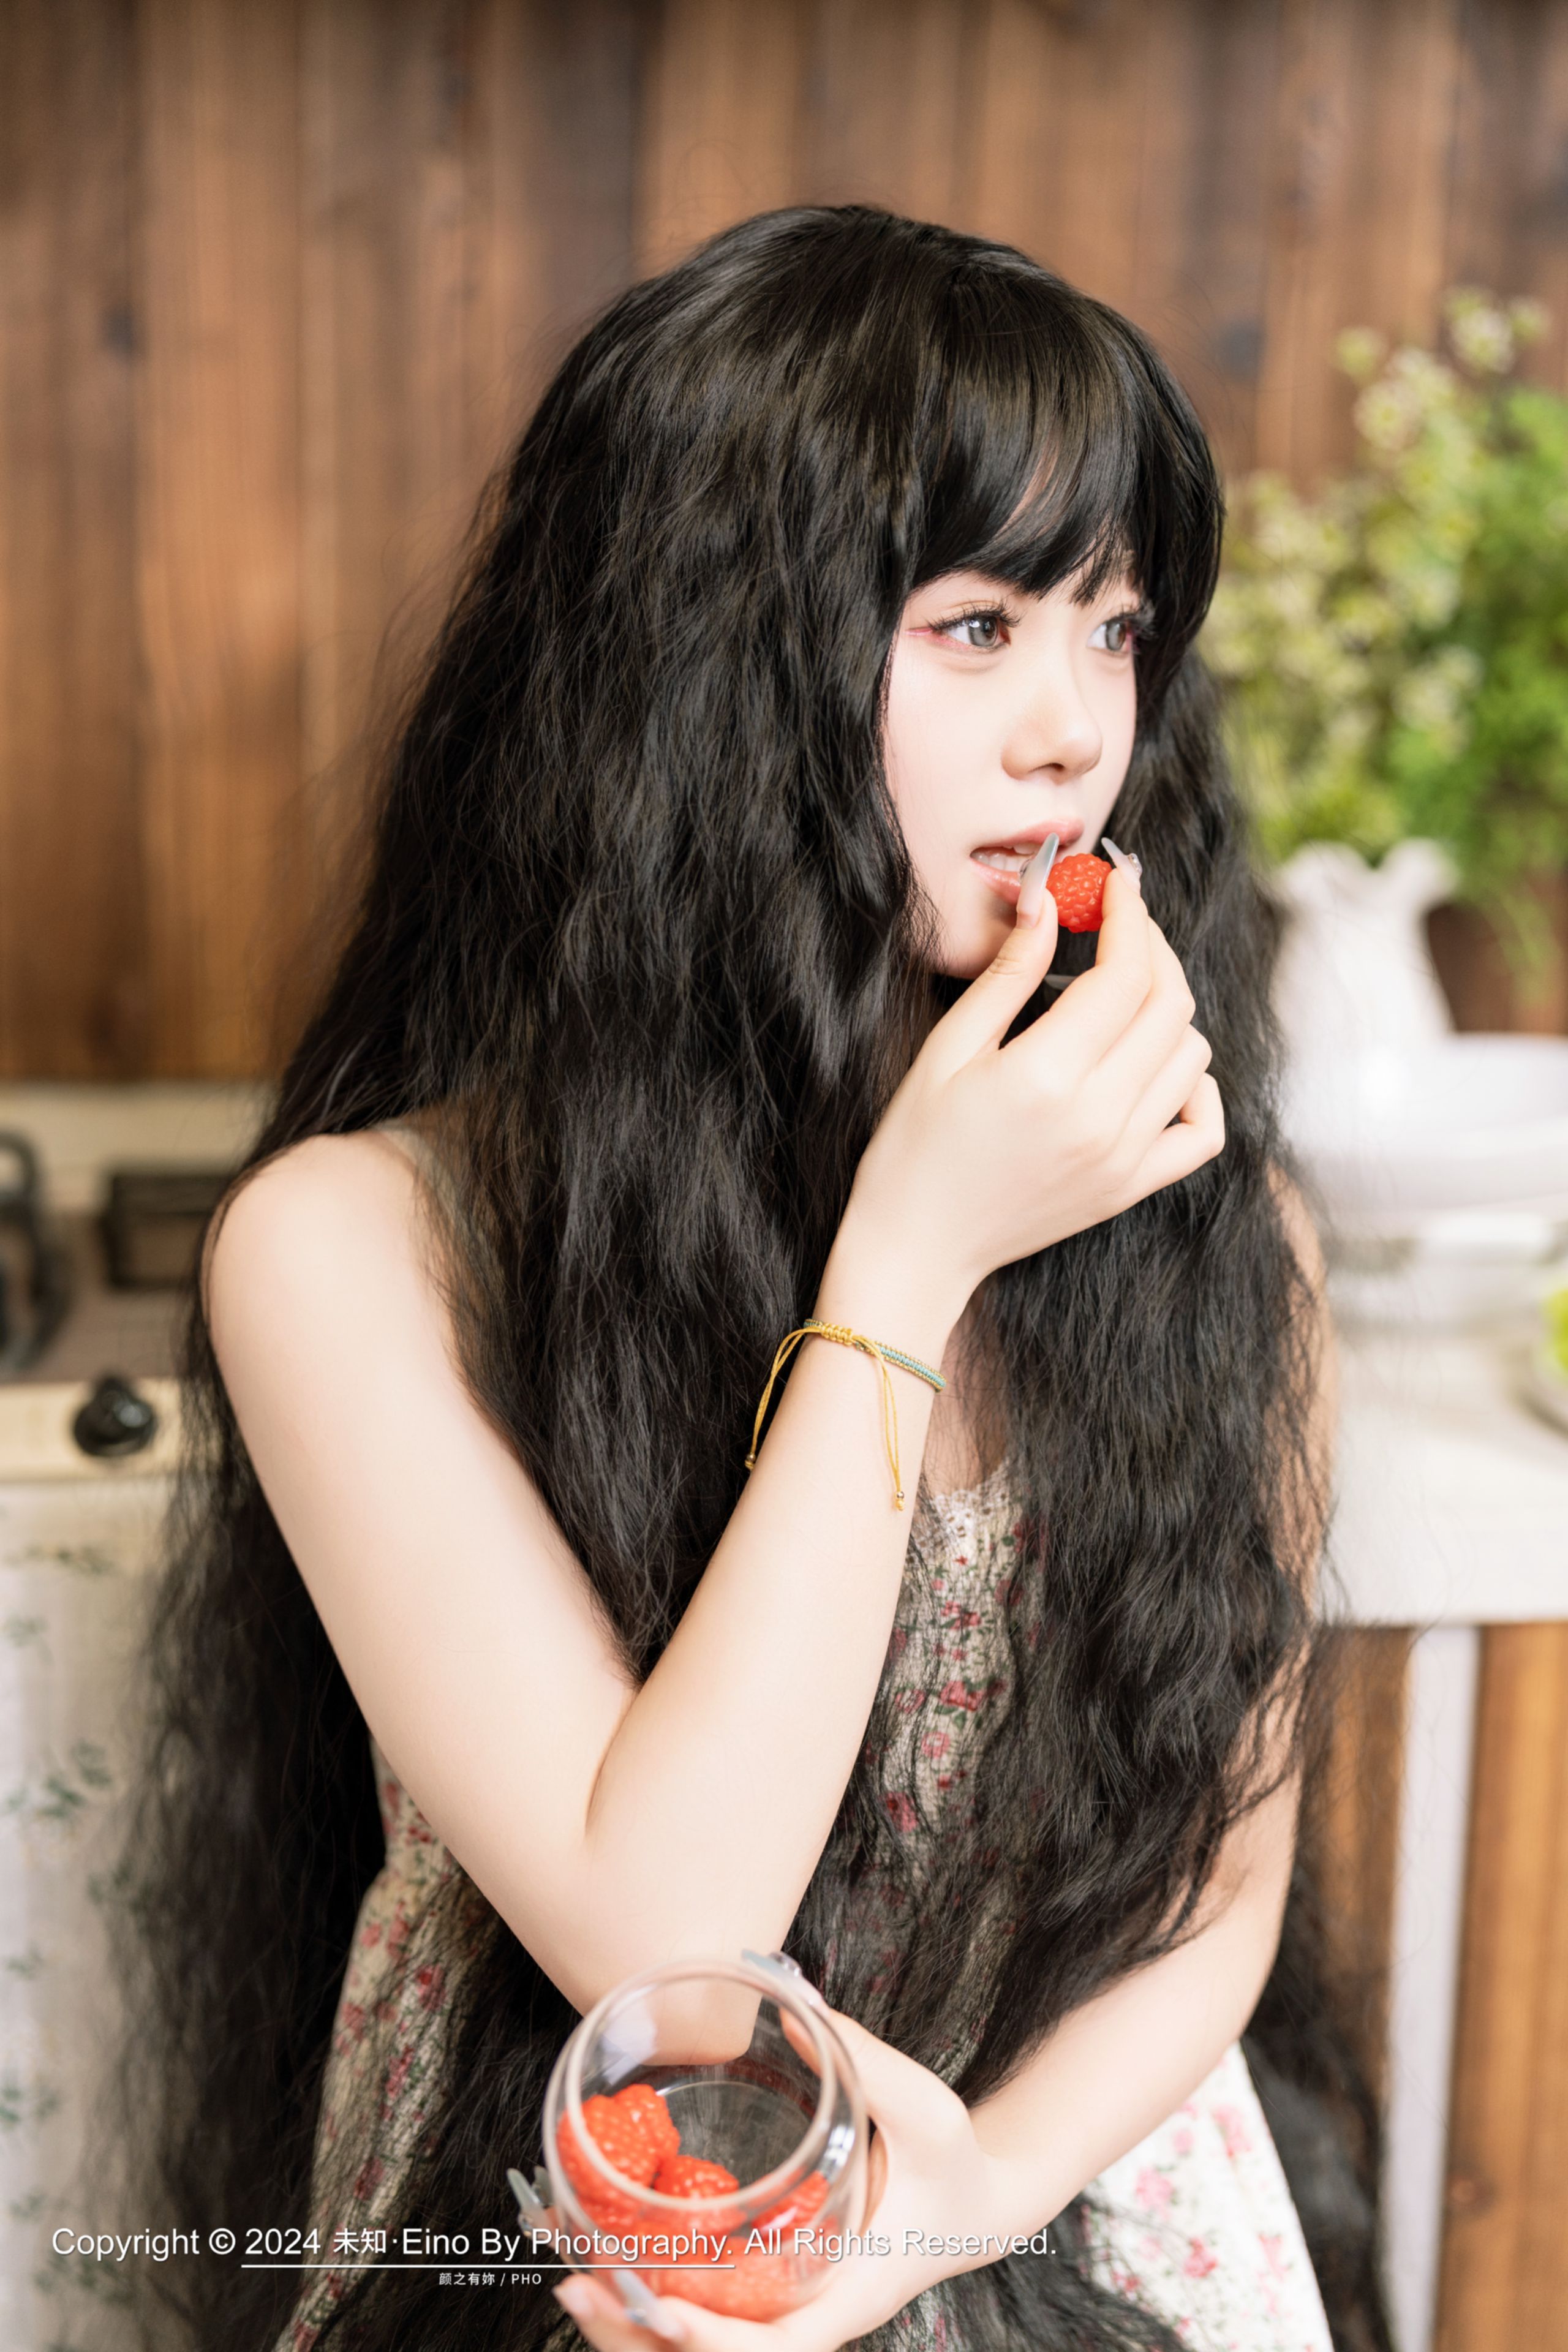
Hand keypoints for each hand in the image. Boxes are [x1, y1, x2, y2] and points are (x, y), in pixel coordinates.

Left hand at [550, 2008, 1017, 2351]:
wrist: (979, 2201)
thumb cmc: (957, 2165)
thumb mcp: (930, 2112)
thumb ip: (869, 2062)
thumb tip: (795, 2008)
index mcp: (847, 2301)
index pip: (773, 2351)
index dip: (710, 2341)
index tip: (660, 2311)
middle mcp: (807, 2318)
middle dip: (636, 2334)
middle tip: (575, 2281)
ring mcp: (783, 2310)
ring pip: (691, 2349)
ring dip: (627, 2320)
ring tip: (567, 2266)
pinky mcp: (765, 2290)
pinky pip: (697, 2310)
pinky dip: (645, 2294)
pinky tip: (600, 2246)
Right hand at [845, 863, 1222, 1298]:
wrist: (917, 1247)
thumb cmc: (915, 1147)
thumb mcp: (947, 1048)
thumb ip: (1008, 974)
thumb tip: (1048, 900)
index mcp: (1047, 1076)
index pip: (1125, 973)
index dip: (1129, 915)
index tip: (1118, 882)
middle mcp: (1100, 1117)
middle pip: (1170, 1005)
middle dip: (1153, 948)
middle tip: (1121, 923)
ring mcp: (1124, 1157)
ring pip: (1192, 1055)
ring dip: (1169, 1010)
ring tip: (1122, 994)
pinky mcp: (1131, 1188)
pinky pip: (1203, 1130)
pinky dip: (1196, 1087)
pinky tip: (1156, 1066)